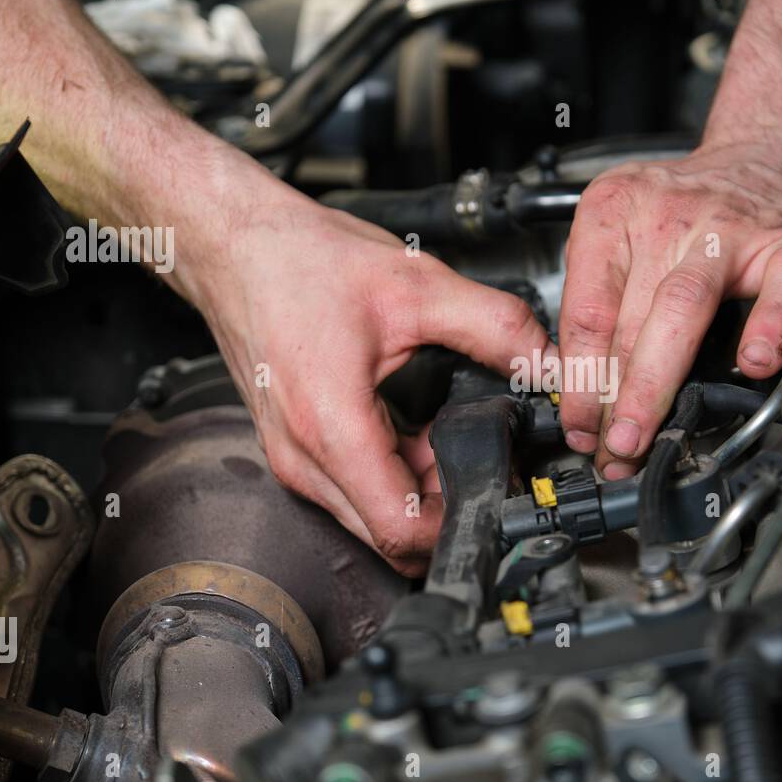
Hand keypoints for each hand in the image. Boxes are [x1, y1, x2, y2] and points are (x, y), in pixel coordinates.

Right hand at [192, 193, 548, 575]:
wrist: (234, 244)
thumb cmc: (300, 260)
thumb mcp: (417, 285)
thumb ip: (495, 327)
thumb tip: (547, 365)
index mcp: (330, 427)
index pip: (402, 530)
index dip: (462, 524)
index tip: (499, 494)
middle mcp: (303, 459)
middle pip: (389, 537)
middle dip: (447, 509)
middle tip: (486, 463)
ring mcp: (292, 461)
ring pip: (372, 519)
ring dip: (422, 493)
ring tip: (450, 438)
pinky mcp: (293, 453)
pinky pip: (354, 493)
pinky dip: (395, 477)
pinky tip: (416, 432)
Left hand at [557, 142, 781, 478]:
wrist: (780, 155)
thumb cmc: (699, 209)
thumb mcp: (629, 234)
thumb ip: (604, 298)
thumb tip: (581, 389)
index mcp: (613, 213)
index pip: (584, 311)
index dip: (577, 381)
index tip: (578, 427)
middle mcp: (666, 216)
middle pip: (625, 318)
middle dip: (611, 398)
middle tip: (610, 449)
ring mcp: (729, 229)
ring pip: (682, 307)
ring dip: (656, 381)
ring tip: (646, 432)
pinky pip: (779, 289)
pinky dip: (769, 327)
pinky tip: (755, 363)